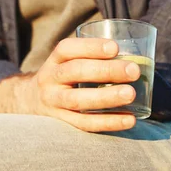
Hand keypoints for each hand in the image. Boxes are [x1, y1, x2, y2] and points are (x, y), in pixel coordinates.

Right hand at [0, 37, 140, 131]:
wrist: (30, 101)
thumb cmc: (64, 77)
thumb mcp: (67, 62)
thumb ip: (93, 58)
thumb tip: (140, 56)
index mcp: (54, 60)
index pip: (67, 49)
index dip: (90, 47)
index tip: (115, 48)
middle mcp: (50, 79)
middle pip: (75, 72)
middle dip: (105, 70)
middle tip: (133, 70)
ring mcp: (53, 102)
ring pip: (78, 101)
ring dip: (106, 97)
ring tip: (131, 94)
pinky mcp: (61, 122)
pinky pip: (84, 123)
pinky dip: (108, 122)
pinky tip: (129, 120)